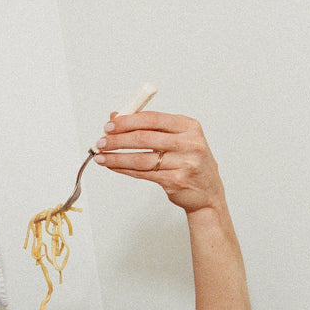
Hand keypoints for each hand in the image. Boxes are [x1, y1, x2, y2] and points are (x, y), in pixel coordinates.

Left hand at [93, 111, 224, 214]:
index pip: (152, 118)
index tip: (110, 125)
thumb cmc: (189, 161)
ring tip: (101, 156)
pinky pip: (143, 173)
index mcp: (189, 126)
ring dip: (117, 157)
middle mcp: (190, 143)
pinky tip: (113, 166)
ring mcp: (184, 163)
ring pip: (141, 158)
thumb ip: (148, 126)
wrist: (208, 192)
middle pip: (145, 138)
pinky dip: (124, 169)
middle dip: (118, 140)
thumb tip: (115, 117)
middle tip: (101, 141)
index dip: (128, 121)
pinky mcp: (176, 181)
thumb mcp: (176, 138)